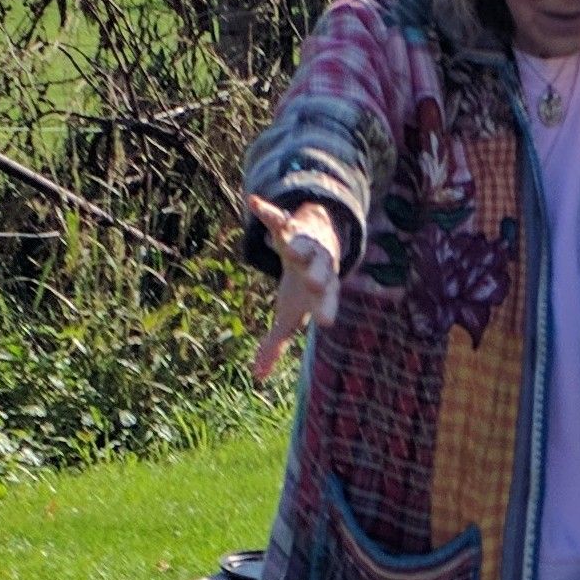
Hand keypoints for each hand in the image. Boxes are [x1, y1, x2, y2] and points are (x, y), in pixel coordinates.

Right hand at [248, 197, 341, 382]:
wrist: (316, 240)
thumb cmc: (302, 286)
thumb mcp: (290, 313)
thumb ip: (275, 344)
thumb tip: (257, 377)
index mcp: (321, 288)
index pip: (326, 300)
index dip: (326, 309)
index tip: (326, 322)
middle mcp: (317, 264)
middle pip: (320, 268)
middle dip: (317, 273)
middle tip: (316, 281)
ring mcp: (304, 242)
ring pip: (304, 243)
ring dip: (299, 245)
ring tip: (289, 247)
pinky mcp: (289, 224)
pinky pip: (278, 217)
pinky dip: (267, 211)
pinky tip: (253, 203)